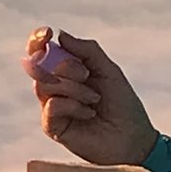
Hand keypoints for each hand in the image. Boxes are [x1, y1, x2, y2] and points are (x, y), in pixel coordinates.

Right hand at [24, 28, 159, 166]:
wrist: (132, 138)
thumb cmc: (123, 104)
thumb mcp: (109, 70)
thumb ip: (88, 50)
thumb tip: (60, 35)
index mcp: (66, 70)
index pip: (41, 51)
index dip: (37, 40)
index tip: (47, 34)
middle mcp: (55, 87)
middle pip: (40, 66)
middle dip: (65, 67)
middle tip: (86, 75)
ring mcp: (52, 107)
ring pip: (45, 85)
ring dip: (73, 88)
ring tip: (94, 99)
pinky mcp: (52, 127)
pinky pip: (51, 106)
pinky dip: (72, 106)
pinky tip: (88, 114)